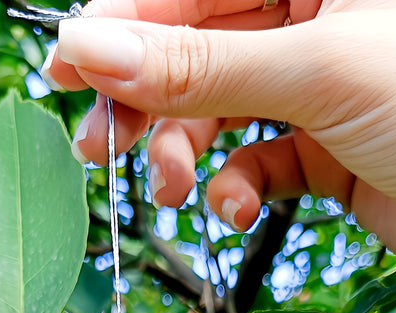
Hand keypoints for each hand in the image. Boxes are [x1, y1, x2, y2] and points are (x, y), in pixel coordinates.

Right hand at [41, 0, 395, 265]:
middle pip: (198, 52)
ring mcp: (318, 88)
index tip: (69, 67)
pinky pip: (258, 164)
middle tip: (102, 148)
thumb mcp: (315, 71)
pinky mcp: (326, 151)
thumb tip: (92, 46)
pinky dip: (237, 190)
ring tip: (171, 189)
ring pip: (221, 114)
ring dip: (185, 155)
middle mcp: (312, 21)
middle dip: (149, 102)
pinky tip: (235, 208)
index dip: (125, 24)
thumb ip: (199, 66)